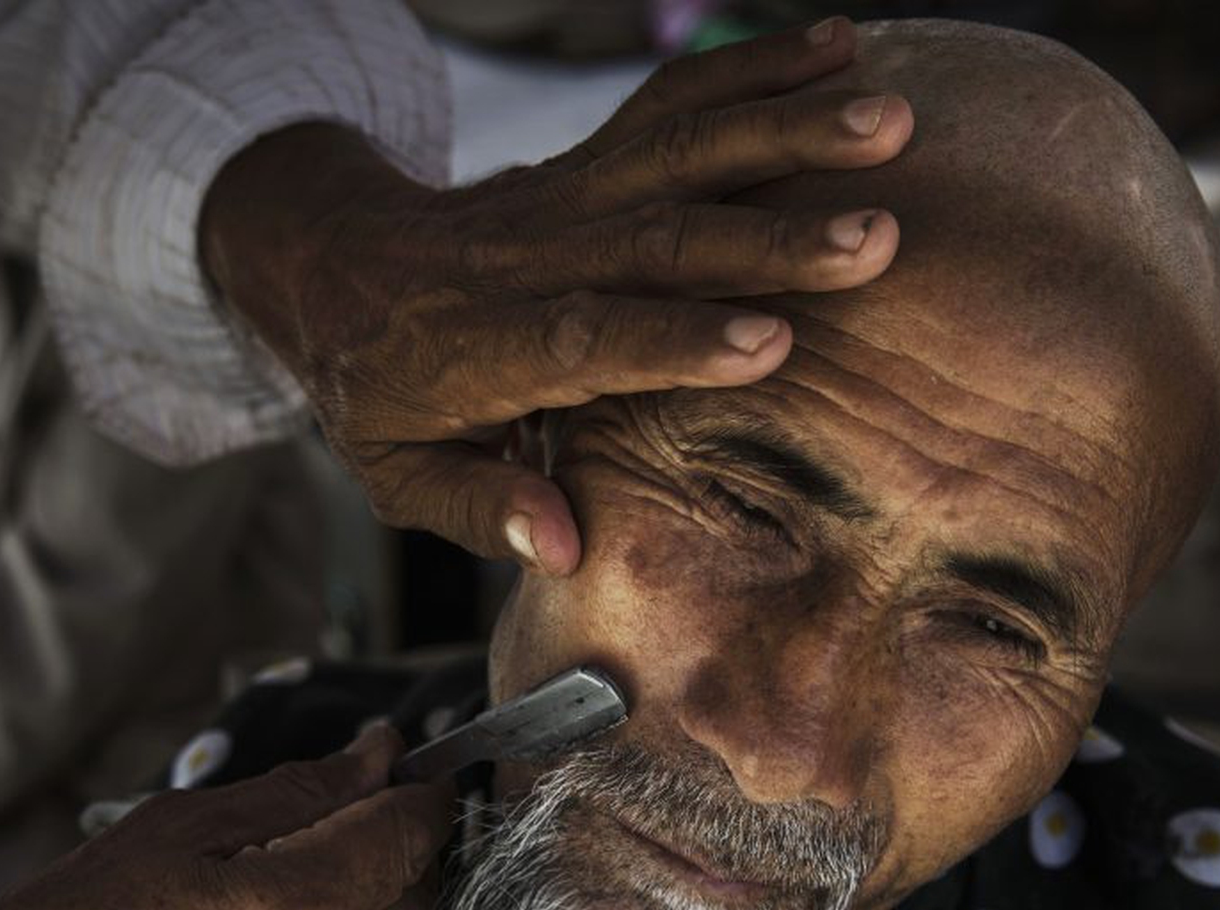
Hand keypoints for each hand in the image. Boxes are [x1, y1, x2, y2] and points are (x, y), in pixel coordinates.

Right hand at [0, 723, 451, 909]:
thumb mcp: (174, 830)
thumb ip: (296, 794)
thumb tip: (375, 761)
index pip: (409, 836)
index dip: (415, 789)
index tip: (400, 761)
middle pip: (418, 898)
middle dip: (400, 845)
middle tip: (353, 807)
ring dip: (366, 903)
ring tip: (287, 875)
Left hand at [201, 17, 910, 574]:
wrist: (331, 263)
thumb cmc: (377, 390)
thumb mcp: (397, 472)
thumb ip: (477, 509)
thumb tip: (561, 550)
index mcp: (480, 347)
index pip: (585, 336)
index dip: (674, 338)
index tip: (770, 342)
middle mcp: (528, 258)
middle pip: (655, 237)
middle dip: (771, 236)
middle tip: (876, 238)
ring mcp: (563, 195)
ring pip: (676, 150)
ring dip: (785, 128)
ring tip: (888, 120)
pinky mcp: (590, 158)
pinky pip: (672, 103)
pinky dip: (755, 69)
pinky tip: (842, 46)